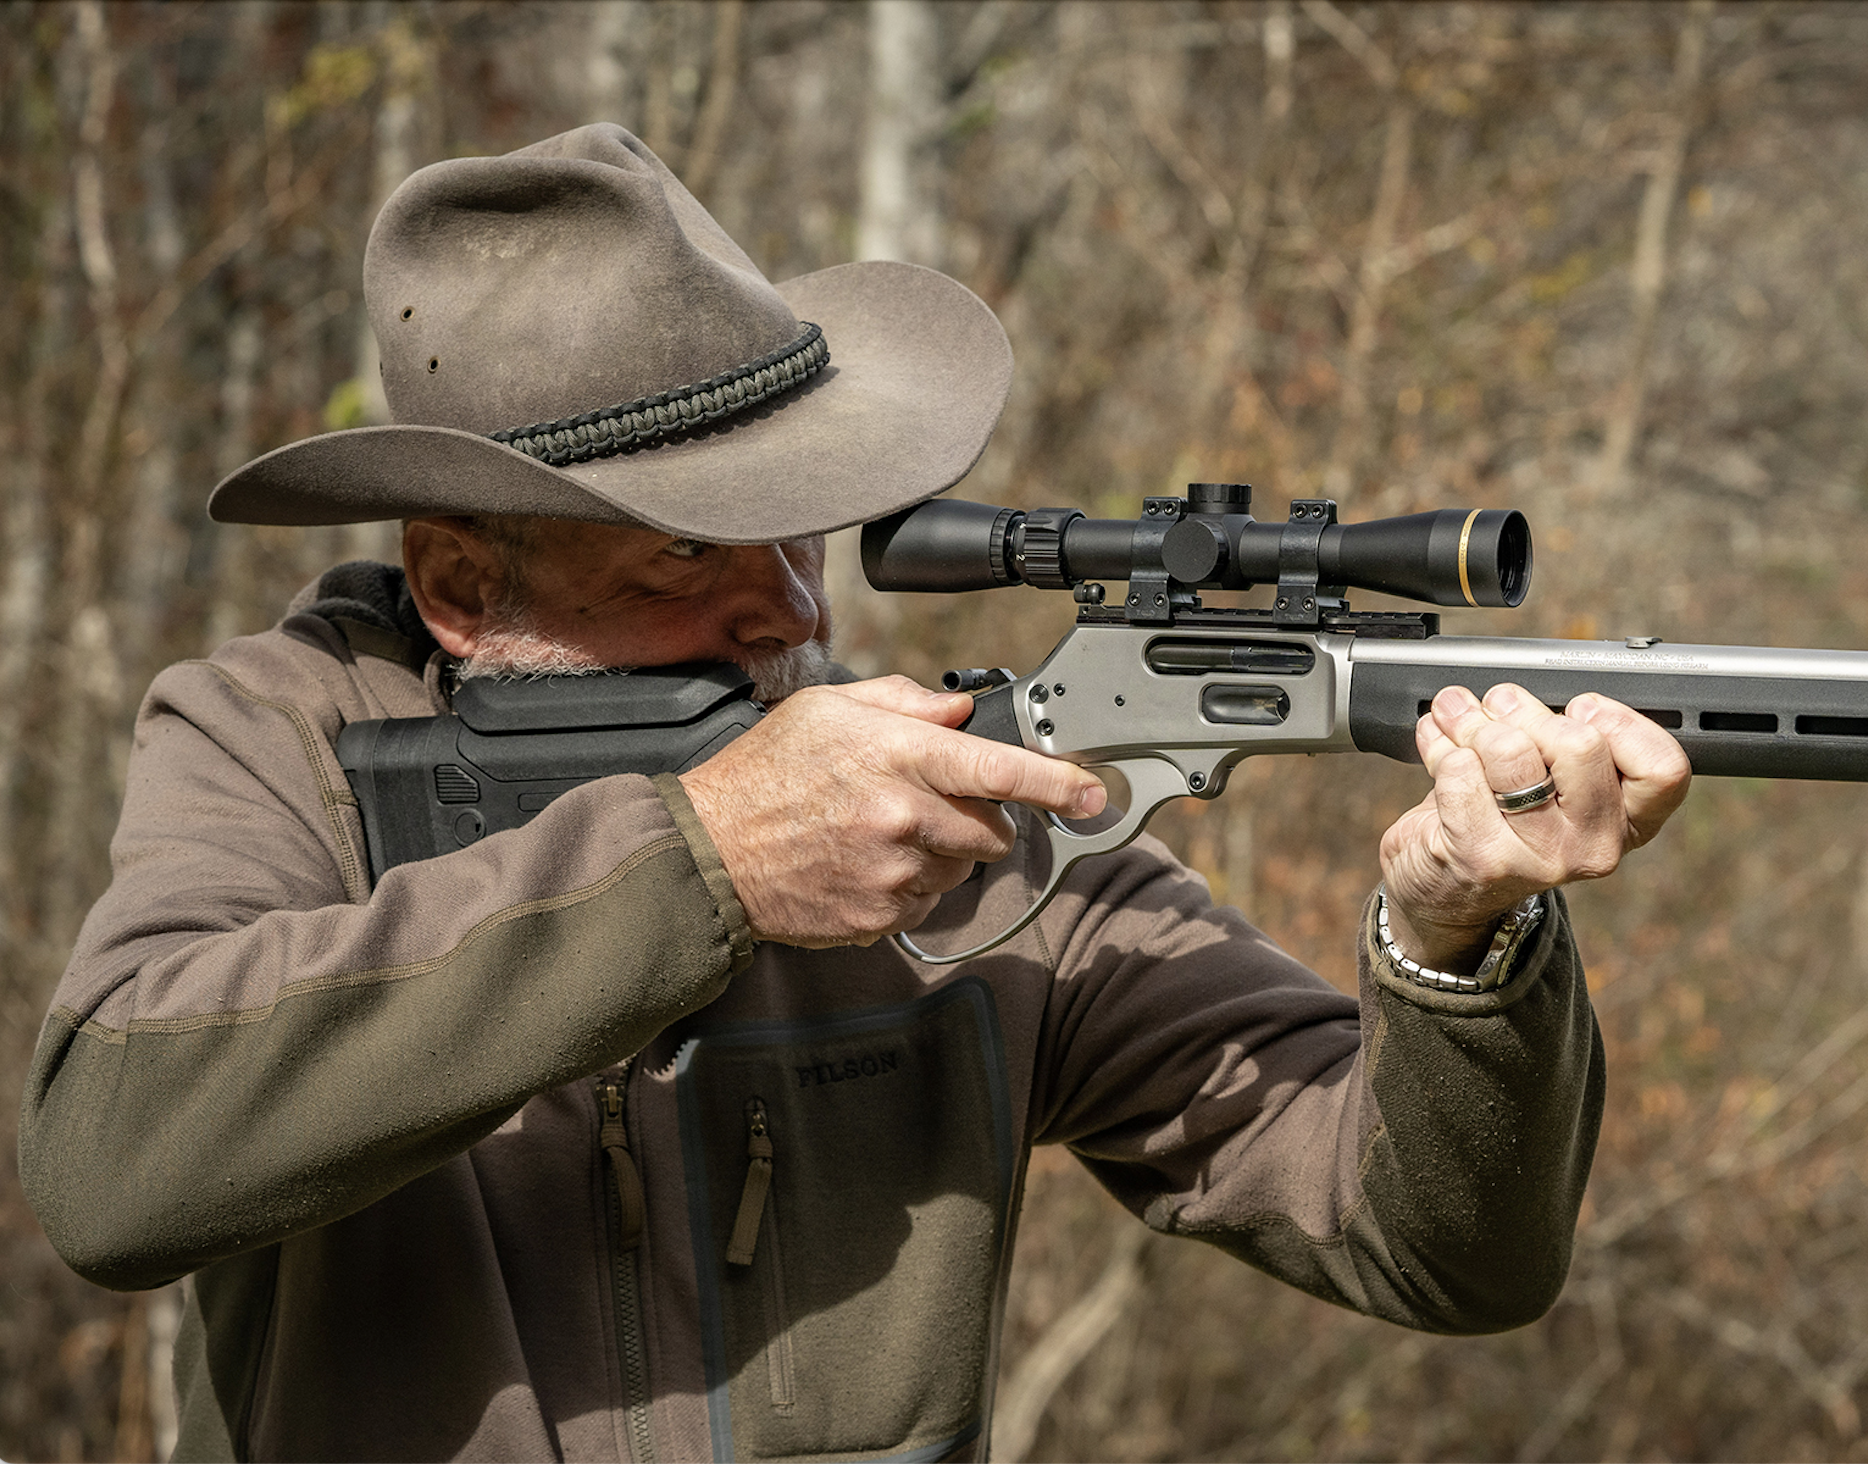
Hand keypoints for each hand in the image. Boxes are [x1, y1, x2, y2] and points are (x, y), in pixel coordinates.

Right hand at [678, 676, 1106, 947]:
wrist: (709, 854)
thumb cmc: (765, 774)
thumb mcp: (828, 709)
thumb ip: (904, 703)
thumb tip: (959, 710)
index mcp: (897, 756)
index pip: (998, 769)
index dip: (1055, 783)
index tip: (1093, 793)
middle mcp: (903, 816)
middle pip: (993, 829)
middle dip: (977, 816)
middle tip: (927, 802)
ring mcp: (893, 872)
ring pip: (961, 867)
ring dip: (941, 851)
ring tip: (881, 832)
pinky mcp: (881, 915)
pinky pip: (926, 900)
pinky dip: (909, 883)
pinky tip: (864, 863)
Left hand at [1380, 683, 1691, 971]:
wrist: (1447, 886)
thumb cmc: (1502, 819)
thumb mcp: (1554, 781)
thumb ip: (1564, 738)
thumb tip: (1525, 693)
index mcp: (1629, 822)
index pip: (1663, 768)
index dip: (1619, 722)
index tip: (1578, 709)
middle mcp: (1595, 847)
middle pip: (1581, 744)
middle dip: (1526, 710)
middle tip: (1498, 707)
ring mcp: (1541, 858)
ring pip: (1511, 750)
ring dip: (1473, 722)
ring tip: (1459, 719)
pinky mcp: (1484, 858)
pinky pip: (1460, 771)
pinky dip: (1440, 747)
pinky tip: (1439, 748)